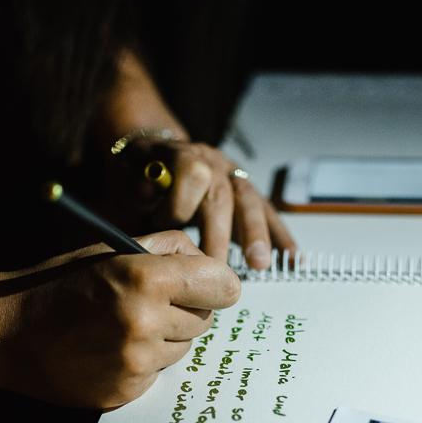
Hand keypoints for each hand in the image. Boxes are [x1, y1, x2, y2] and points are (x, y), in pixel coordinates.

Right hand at [0, 231, 240, 407]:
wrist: (7, 334)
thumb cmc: (59, 284)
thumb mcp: (110, 249)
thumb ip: (166, 248)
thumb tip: (212, 262)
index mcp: (145, 278)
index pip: (223, 285)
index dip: (217, 283)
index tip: (210, 285)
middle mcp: (145, 322)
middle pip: (206, 319)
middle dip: (188, 309)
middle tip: (154, 303)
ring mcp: (136, 362)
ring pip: (184, 348)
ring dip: (166, 337)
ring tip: (125, 326)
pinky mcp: (127, 391)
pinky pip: (158, 373)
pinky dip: (144, 362)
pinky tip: (111, 349)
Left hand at [116, 139, 296, 268]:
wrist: (154, 154)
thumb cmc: (138, 177)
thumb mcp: (127, 181)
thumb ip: (135, 194)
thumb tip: (146, 198)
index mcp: (182, 153)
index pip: (192, 173)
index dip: (179, 205)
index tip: (165, 230)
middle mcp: (212, 161)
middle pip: (223, 195)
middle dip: (221, 235)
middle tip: (218, 269)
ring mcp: (233, 175)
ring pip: (250, 202)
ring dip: (256, 236)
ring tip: (261, 265)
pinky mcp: (247, 192)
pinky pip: (268, 213)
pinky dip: (280, 236)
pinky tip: (294, 259)